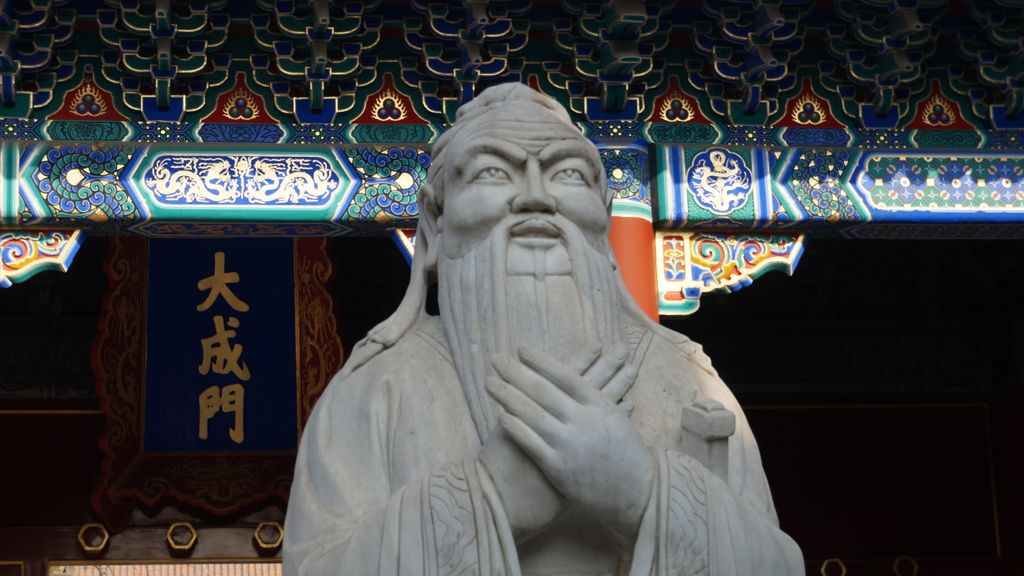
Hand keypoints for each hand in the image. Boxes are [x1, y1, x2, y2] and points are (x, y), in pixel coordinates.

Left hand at [487, 344, 653, 540]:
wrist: (637, 490)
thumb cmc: (626, 451)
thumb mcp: (615, 416)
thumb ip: (595, 396)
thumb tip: (570, 376)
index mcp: (599, 404)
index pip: (565, 375)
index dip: (540, 361)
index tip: (521, 349)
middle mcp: (583, 421)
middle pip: (543, 390)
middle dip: (516, 372)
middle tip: (496, 359)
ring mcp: (569, 444)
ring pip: (532, 414)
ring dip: (507, 395)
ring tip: (489, 382)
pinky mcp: (558, 468)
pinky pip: (530, 443)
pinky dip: (514, 427)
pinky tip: (499, 415)